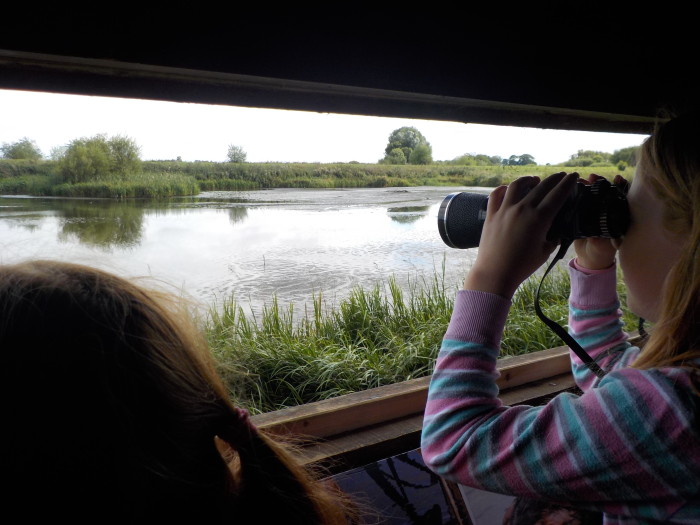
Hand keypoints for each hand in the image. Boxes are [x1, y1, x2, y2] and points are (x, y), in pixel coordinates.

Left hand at [464, 172, 578, 297]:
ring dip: (529, 179)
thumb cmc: (522, 266)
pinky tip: (509, 189)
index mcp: (539, 219)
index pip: (558, 194)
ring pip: (517, 185)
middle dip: (554, 178)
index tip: (574, 176)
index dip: (568, 183)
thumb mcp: (545, 252)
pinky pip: (496, 194)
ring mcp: (504, 210)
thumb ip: (553, 237)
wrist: (495, 273)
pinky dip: (504, 188)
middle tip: (561, 176)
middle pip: (541, 186)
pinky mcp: (491, 214)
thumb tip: (556, 230)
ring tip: (535, 180)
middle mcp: (522, 209)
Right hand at [572, 173, 627, 269]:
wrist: (589, 259)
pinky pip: (580, 202)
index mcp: (617, 217)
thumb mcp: (603, 248)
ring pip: (592, 195)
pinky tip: (571, 188)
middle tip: (593, 177)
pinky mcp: (582, 215)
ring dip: (587, 186)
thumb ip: (600, 241)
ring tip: (581, 180)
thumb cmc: (601, 253)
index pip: (621, 197)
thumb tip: (593, 235)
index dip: (621, 186)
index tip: (618, 178)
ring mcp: (594, 212)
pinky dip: (576, 194)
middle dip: (600, 183)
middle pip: (605, 192)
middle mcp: (606, 211)